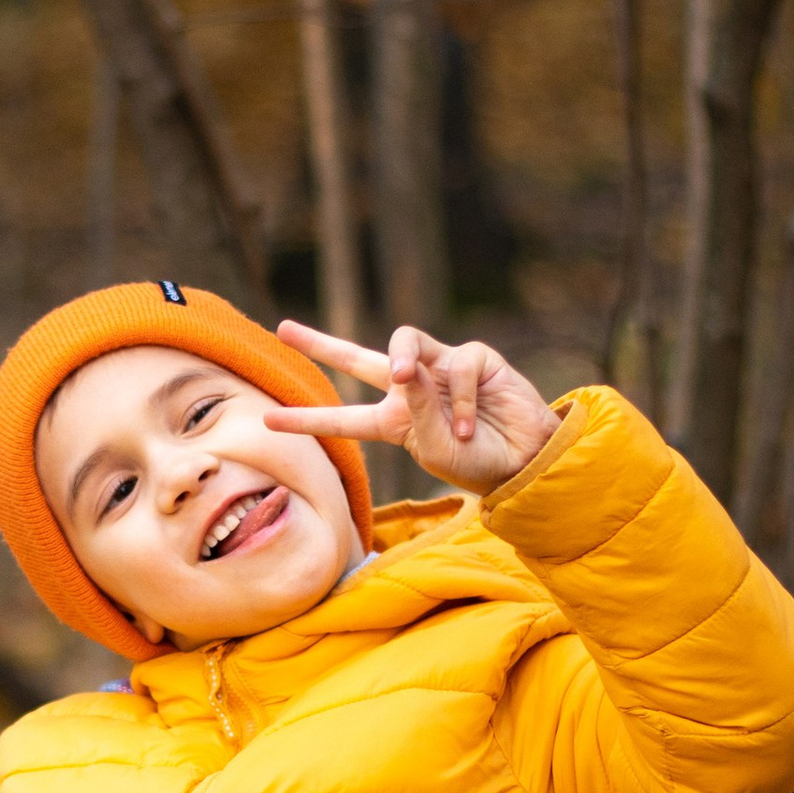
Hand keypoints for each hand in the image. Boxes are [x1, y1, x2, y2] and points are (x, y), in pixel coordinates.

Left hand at [268, 322, 559, 496]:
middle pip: (359, 358)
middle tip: (284, 329)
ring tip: (405, 378)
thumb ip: (416, 410)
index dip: (307, 419)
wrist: (526, 460)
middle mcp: (413, 390)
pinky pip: (457, 364)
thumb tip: (405, 366)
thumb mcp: (435, 449)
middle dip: (321, 344)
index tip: (267, 421)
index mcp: (395, 422)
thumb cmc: (478, 463)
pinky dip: (460, 396)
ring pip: (405, 341)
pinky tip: (468, 422)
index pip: (343, 417)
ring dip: (402, 357)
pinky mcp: (475, 358)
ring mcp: (442, 370)